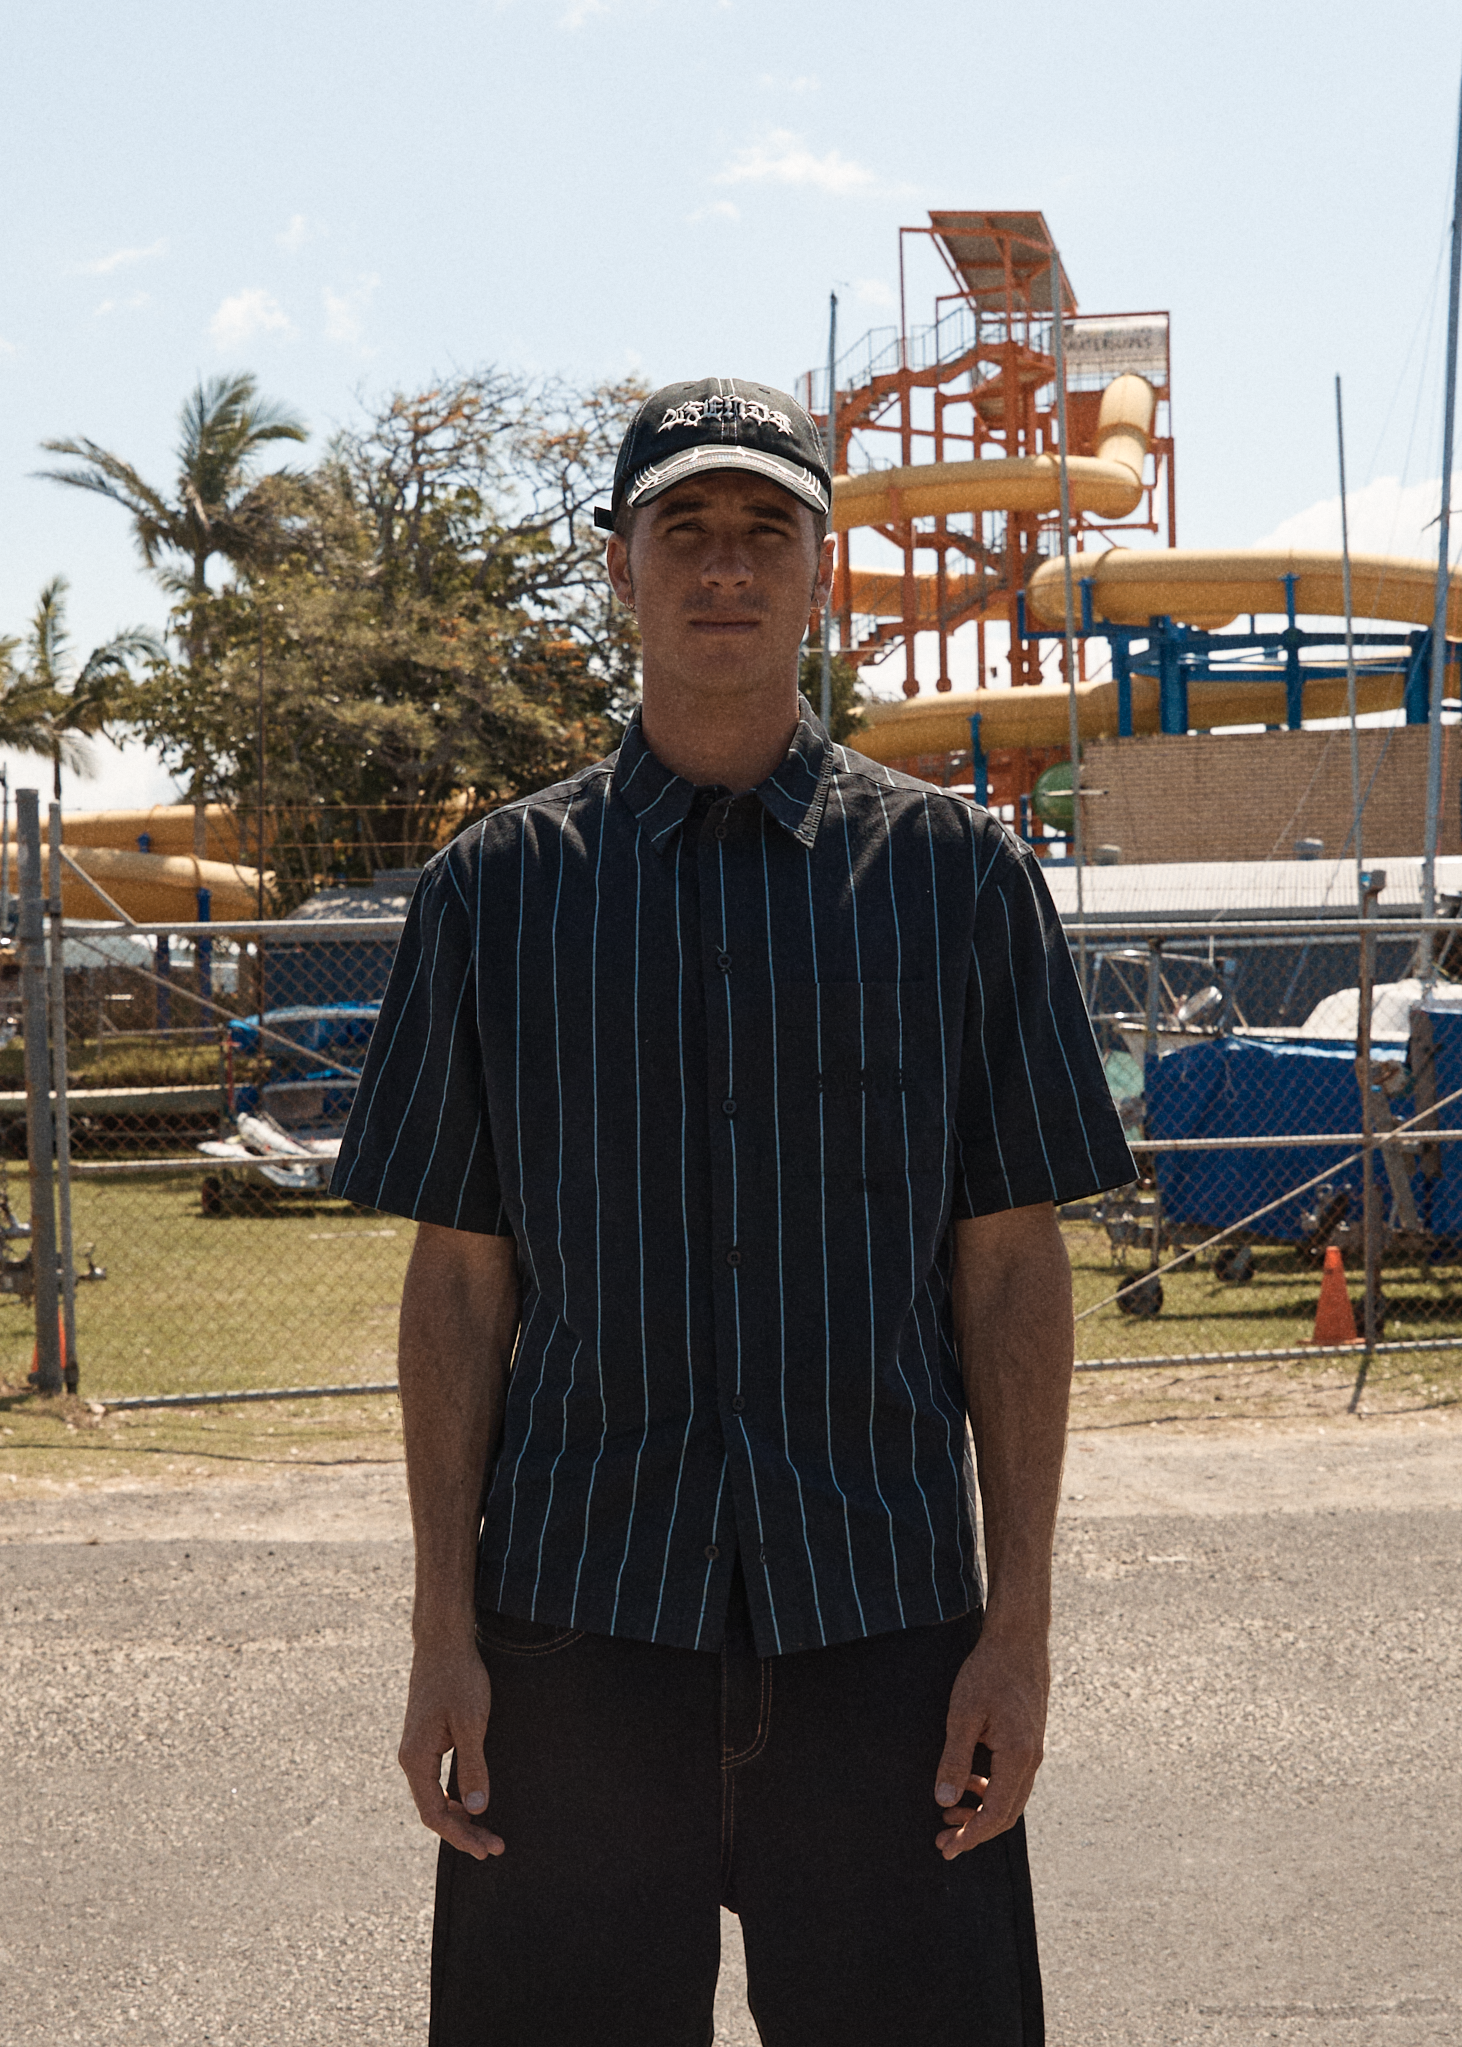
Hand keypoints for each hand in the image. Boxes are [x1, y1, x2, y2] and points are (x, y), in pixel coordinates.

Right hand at [398, 1634, 502, 1858]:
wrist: (443, 1642)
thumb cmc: (458, 1678)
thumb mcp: (471, 1723)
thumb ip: (473, 1767)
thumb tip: (478, 1809)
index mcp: (416, 1758)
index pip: (433, 1814)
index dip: (459, 1836)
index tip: (485, 1849)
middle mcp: (411, 1758)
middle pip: (433, 1810)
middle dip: (463, 1832)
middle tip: (494, 1848)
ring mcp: (417, 1749)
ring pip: (434, 1796)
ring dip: (460, 1816)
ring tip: (487, 1831)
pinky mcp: (427, 1740)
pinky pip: (436, 1780)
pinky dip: (454, 1797)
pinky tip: (473, 1802)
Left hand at [933, 1628, 1048, 1859]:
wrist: (1018, 1641)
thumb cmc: (988, 1672)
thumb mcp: (963, 1714)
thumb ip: (954, 1759)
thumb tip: (943, 1800)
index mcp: (1018, 1756)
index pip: (995, 1814)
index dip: (971, 1835)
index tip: (947, 1849)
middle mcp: (1031, 1760)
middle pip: (1006, 1814)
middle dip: (974, 1831)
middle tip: (942, 1841)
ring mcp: (1033, 1752)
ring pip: (1010, 1799)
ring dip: (980, 1812)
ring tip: (948, 1813)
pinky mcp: (1028, 1742)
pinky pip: (1011, 1781)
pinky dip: (989, 1793)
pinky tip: (967, 1785)